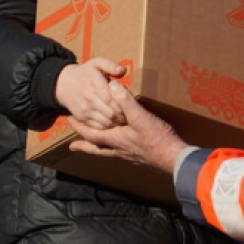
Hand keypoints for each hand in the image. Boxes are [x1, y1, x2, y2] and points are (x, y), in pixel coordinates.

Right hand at [55, 58, 126, 128]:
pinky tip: (114, 121)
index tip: (131, 104)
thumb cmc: (85, 72)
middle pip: (111, 113)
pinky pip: (98, 127)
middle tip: (131, 114)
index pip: (112, 99)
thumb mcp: (97, 63)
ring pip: (106, 122)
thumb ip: (110, 65)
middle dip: (123, 115)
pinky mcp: (82, 118)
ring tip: (125, 118)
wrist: (64, 84)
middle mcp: (89, 99)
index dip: (123, 104)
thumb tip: (122, 70)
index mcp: (95, 85)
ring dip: (117, 122)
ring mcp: (85, 110)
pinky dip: (108, 126)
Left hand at [68, 81, 187, 173]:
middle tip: (72, 146)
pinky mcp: (138, 157)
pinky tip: (120, 148)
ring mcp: (128, 155)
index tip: (69, 121)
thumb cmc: (157, 138)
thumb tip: (112, 86)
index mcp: (115, 139)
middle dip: (83, 146)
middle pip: (96, 148)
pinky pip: (119, 154)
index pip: (91, 134)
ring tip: (93, 148)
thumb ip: (126, 101)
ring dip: (98, 149)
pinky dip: (113, 150)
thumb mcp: (141, 116)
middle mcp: (118, 149)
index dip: (79, 127)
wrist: (174, 158)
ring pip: (107, 153)